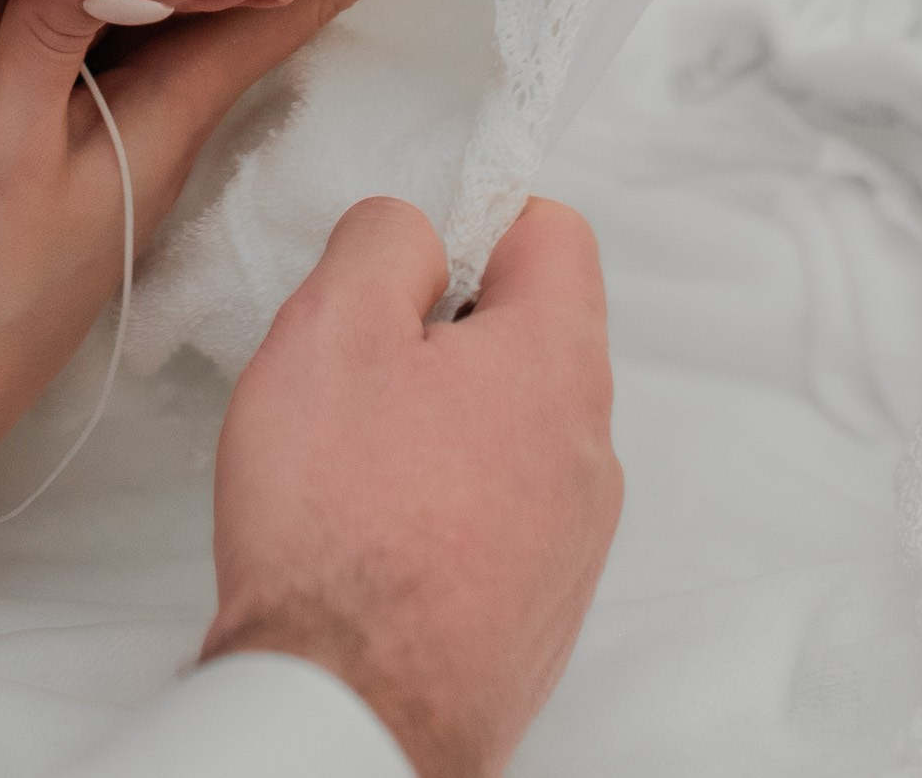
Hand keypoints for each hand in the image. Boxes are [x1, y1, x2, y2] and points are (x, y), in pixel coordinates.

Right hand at [0, 0, 433, 531]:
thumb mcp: (6, 141)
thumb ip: (51, 35)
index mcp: (168, 116)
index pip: (274, 20)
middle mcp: (165, 126)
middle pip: (244, 13)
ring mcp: (126, 145)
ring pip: (192, 31)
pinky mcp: (77, 154)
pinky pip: (139, 53)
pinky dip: (157, 0)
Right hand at [201, 196, 621, 777]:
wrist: (355, 706)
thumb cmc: (340, 523)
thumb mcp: (332, 328)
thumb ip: (382, 243)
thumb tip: (412, 228)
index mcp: (557, 363)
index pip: (552, 230)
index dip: (468, 214)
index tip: (397, 250)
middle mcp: (589, 449)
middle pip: (525, 332)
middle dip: (436, 325)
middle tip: (348, 355)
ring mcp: (570, 536)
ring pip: (503, 425)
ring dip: (431, 416)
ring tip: (343, 451)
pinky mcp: (533, 604)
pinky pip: (489, 509)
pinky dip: (431, 497)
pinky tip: (363, 527)